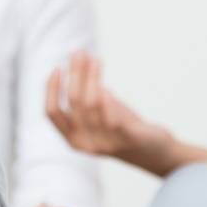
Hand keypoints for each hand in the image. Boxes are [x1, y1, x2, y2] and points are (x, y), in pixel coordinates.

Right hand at [46, 50, 173, 171]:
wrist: (154, 154)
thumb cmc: (121, 128)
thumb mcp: (96, 116)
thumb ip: (85, 97)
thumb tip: (78, 60)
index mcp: (73, 140)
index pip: (52, 113)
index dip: (51, 89)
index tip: (58, 68)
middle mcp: (87, 144)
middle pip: (74, 102)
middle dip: (75, 73)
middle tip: (80, 53)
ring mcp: (107, 143)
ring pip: (92, 105)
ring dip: (92, 78)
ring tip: (96, 60)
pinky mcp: (129, 140)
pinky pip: (112, 120)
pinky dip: (107, 102)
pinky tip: (107, 87)